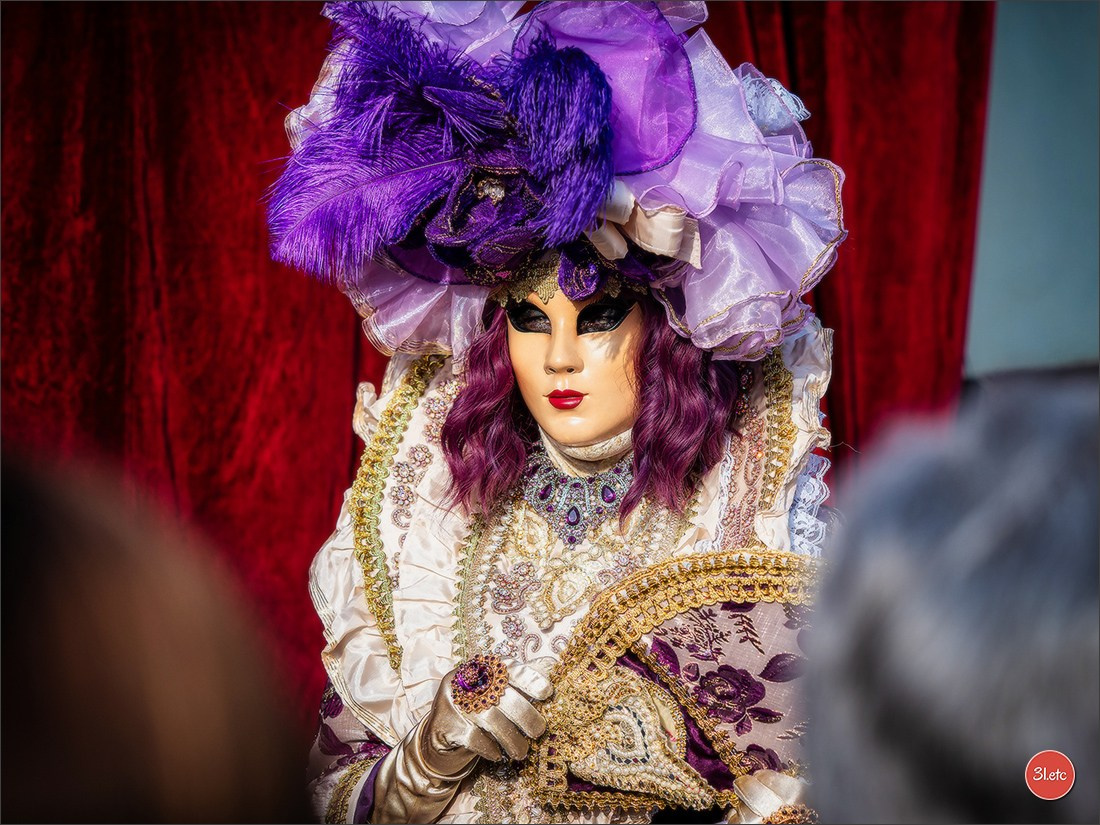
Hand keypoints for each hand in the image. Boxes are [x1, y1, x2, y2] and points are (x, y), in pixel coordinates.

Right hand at [421, 656, 553, 774]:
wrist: (441, 734)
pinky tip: (497, 754)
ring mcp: (454, 700)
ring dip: (511, 739)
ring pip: (490, 719)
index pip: (509, 668)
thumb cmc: (478, 710)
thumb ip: (521, 682)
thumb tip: (552, 668)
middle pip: (502, 695)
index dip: (529, 678)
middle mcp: (467, 680)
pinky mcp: (445, 723)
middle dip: (525, 716)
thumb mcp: (498, 693)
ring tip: (522, 751)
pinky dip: (489, 748)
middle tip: (538, 731)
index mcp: (483, 667)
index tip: (547, 692)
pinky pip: (473, 737)